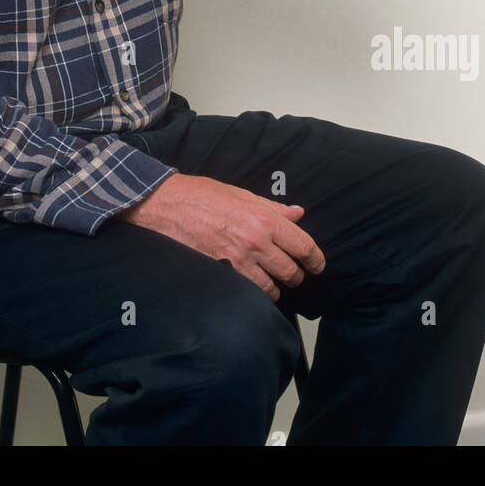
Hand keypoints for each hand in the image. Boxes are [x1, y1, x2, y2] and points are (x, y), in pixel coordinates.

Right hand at [118, 173, 324, 302]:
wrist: (166, 205)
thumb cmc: (201, 195)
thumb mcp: (241, 193)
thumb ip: (273, 207)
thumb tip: (298, 214)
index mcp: (264, 218)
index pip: (303, 245)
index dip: (316, 259)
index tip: (318, 264)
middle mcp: (255, 241)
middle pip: (291, 271)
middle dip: (297, 275)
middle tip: (295, 274)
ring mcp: (238, 260)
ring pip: (272, 286)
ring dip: (277, 287)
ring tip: (274, 282)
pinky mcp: (222, 272)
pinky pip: (250, 292)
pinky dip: (256, 292)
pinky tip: (253, 285)